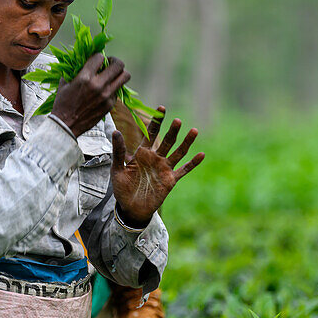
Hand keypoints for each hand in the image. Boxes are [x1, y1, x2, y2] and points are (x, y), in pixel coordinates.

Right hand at [52, 54, 129, 136]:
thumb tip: (82, 59)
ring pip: (125, 76)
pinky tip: (105, 90)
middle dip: (114, 61)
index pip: (100, 57)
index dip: (98, 57)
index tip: (96, 60)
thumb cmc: (63, 103)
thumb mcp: (65, 82)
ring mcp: (106, 96)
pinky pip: (118, 90)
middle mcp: (98, 86)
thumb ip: (75, 69)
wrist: (66, 125)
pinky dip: (113, 87)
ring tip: (112, 75)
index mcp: (85, 78)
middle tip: (110, 64)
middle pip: (118, 65)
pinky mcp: (110, 105)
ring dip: (119, 73)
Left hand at [111, 107, 203, 226]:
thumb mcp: (117, 169)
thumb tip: (115, 131)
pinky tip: (201, 155)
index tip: (162, 108)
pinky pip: (184, 170)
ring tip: (194, 131)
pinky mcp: (170, 180)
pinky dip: (192, 163)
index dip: (157, 122)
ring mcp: (164, 168)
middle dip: (173, 131)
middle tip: (177, 121)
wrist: (130, 208)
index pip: (151, 134)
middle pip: (167, 141)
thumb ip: (118, 151)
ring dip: (186, 142)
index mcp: (142, 153)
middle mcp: (156, 158)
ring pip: (178, 152)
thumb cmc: (122, 188)